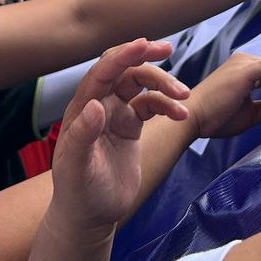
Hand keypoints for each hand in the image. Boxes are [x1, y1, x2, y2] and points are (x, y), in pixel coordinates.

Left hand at [49, 39, 191, 233]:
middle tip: (168, 49)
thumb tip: (95, 106)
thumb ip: (82, 136)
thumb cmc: (77, 193)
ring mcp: (116, 115)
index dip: (121, 56)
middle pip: (124, 71)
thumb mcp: (76, 168)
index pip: (102, 73)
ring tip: (184, 97)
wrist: (90, 216)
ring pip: (141, 86)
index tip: (143, 44)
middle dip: (145, 58)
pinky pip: (152, 105)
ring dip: (163, 85)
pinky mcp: (131, 127)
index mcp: (82, 108)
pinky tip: (181, 115)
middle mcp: (99, 105)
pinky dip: (168, 106)